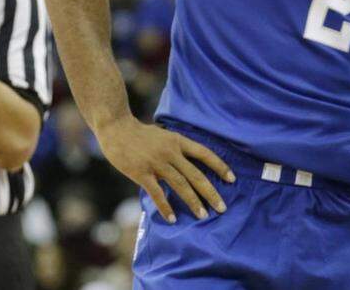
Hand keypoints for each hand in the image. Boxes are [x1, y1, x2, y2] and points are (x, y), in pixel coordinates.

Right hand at [95, 115, 232, 222]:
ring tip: (203, 215)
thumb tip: (191, 162)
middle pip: (196, 174)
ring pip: (180, 185)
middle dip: (211, 192)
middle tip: (222, 207)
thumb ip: (177, 148)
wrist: (117, 129)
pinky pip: (157, 193)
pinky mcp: (142, 173)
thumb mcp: (165, 135)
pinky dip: (165, 207)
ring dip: (193, 202)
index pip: (205, 153)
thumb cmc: (141, 134)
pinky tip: (172, 219)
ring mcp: (157, 163)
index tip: (232, 179)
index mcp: (179, 141)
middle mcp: (171, 152)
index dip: (219, 166)